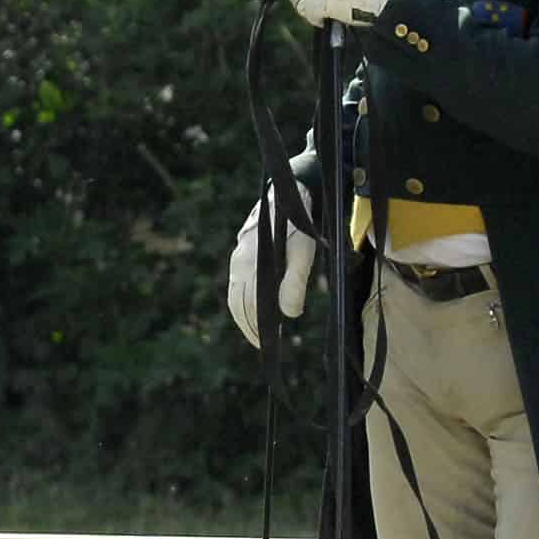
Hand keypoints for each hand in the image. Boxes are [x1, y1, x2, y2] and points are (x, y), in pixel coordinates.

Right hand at [225, 190, 315, 349]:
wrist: (289, 194)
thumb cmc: (298, 225)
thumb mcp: (303, 253)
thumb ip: (294, 284)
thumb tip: (288, 315)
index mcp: (249, 266)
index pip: (246, 306)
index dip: (254, 328)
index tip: (264, 345)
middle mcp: (238, 263)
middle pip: (237, 303)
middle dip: (248, 325)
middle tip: (261, 343)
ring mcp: (237, 257)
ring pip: (235, 294)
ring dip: (244, 314)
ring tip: (257, 329)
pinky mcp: (242, 252)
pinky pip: (238, 283)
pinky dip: (243, 299)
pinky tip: (255, 304)